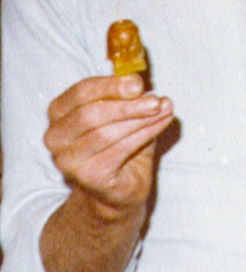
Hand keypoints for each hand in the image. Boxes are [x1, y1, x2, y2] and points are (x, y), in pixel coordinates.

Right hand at [44, 74, 172, 213]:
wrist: (120, 188)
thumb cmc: (122, 145)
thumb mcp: (127, 116)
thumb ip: (134, 101)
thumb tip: (154, 93)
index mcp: (59, 112)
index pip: (81, 92)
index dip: (111, 86)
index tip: (138, 83)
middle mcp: (55, 136)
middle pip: (90, 114)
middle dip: (127, 106)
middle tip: (155, 101)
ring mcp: (67, 159)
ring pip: (106, 133)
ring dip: (140, 120)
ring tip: (164, 111)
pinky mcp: (86, 176)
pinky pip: (118, 151)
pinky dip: (143, 135)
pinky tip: (159, 125)